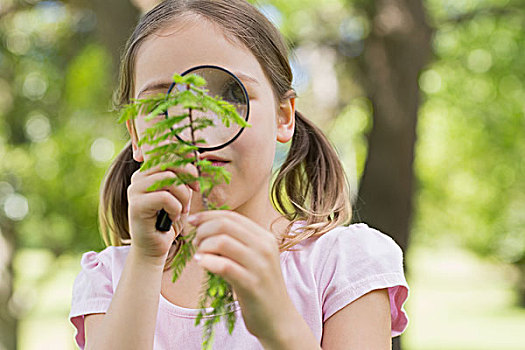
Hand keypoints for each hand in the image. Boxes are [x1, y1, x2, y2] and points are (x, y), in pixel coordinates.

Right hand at [127, 163, 199, 260]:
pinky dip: (176, 208)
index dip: (184, 155)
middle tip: (195, 190)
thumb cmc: (169, 220)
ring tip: (181, 208)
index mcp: (148, 172)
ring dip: (183, 196)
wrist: (155, 247)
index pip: (166, 152)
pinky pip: (165, 198)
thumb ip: (184, 177)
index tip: (195, 163)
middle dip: (189, 175)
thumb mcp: (181, 195)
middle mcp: (139, 177)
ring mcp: (135, 190)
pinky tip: (172, 217)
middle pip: (169, 162)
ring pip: (169, 179)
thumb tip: (192, 157)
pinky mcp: (136, 205)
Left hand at [188, 210, 295, 343]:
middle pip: (225, 225)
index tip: (193, 221)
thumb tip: (208, 226)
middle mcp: (265, 247)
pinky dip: (207, 262)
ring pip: (222, 242)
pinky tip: (201, 264)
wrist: (279, 319)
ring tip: (199, 256)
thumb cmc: (260, 287)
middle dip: (203, 230)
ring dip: (203, 247)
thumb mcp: (254, 258)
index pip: (232, 216)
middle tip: (196, 243)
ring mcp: (260, 265)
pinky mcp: (252, 284)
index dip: (208, 216)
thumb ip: (239, 242)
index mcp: (265, 237)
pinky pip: (224, 266)